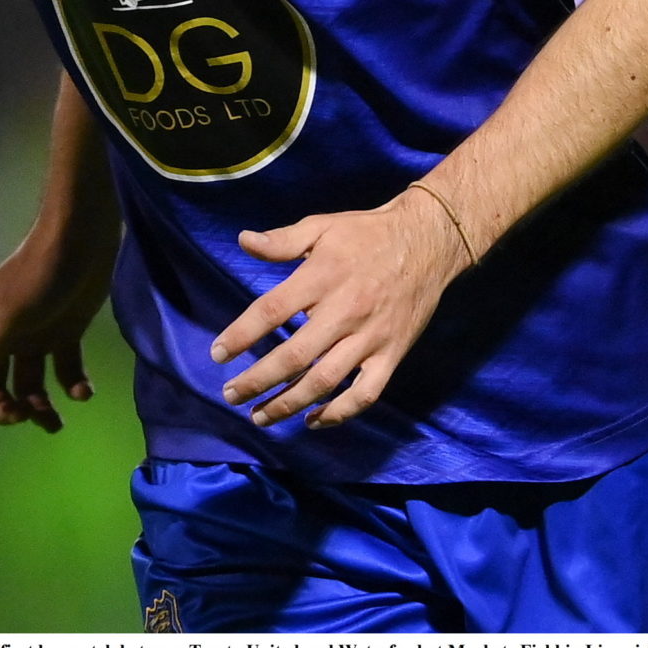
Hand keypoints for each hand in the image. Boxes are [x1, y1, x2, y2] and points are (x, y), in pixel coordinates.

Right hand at [0, 218, 119, 438]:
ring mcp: (33, 335)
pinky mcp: (64, 333)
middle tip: (25, 415)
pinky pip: (63, 371)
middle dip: (3, 407)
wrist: (83, 238)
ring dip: (37, 407)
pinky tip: (83, 392)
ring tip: (55, 422)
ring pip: (27, 385)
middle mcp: (0, 335)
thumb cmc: (40, 273)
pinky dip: (72, 386)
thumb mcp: (10, 317)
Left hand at [208, 186, 472, 431]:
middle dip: (257, 380)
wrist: (429, 241)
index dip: (241, 335)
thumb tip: (243, 241)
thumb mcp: (323, 226)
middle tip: (230, 395)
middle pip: (293, 356)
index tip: (217, 354)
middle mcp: (344, 312)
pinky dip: (339, 414)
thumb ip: (283, 240)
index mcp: (322, 277)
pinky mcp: (391, 355)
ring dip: (288, 404)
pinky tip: (313, 421)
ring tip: (260, 417)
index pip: (272, 311)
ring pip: (324, 381)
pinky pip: (365, 394)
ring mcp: (370, 338)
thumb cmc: (367, 234)